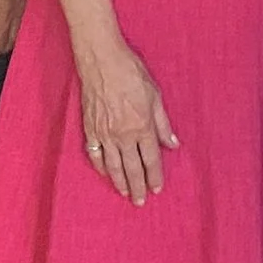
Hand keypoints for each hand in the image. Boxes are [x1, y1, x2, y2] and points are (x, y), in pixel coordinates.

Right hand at [76, 38, 179, 205]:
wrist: (101, 60)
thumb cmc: (131, 72)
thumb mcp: (155, 95)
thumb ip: (163, 123)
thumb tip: (172, 144)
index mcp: (142, 126)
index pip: (151, 159)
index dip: (155, 176)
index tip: (157, 189)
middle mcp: (123, 135)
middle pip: (132, 168)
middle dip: (138, 186)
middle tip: (140, 202)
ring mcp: (104, 134)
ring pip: (113, 166)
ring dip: (120, 182)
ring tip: (125, 194)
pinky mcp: (90, 129)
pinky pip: (95, 155)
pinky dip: (101, 167)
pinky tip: (105, 174)